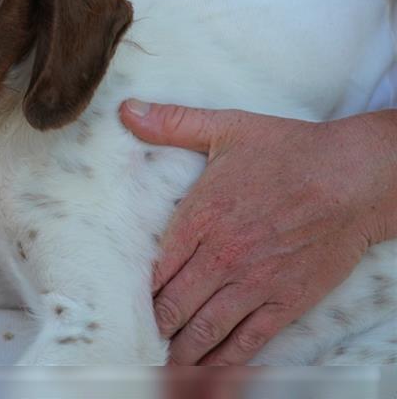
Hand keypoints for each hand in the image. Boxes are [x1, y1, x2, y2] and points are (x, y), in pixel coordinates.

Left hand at [120, 100, 396, 364]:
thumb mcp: (227, 128)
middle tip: (143, 340)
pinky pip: (248, 342)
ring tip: (166, 365)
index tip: (131, 303)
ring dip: (182, 352)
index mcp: (201, 216)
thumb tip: (127, 110)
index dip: (141, 291)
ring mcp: (254, 283)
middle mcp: (222, 256)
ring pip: (205, 330)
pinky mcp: (286, 301)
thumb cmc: (290, 151)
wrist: (355, 176)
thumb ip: (173, 123)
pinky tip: (209, 372)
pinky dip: (225, 362)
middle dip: (156, 326)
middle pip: (174, 306)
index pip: (156, 268)